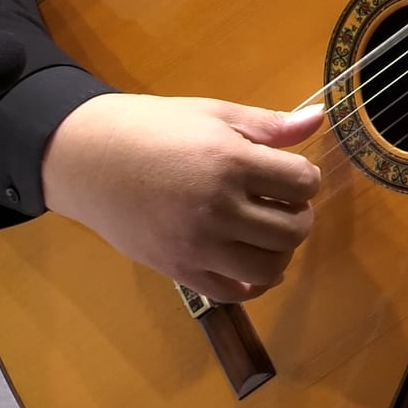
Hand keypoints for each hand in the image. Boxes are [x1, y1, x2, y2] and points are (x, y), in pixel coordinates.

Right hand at [41, 93, 323, 302]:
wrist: (87, 157)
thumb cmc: (152, 127)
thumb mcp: (213, 114)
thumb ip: (270, 124)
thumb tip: (320, 118)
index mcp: (230, 162)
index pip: (302, 183)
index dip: (304, 177)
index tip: (288, 173)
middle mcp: (217, 208)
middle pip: (294, 230)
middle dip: (298, 214)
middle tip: (280, 202)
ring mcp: (197, 245)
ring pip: (270, 268)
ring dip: (280, 251)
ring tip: (265, 230)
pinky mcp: (179, 270)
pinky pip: (235, 293)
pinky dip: (253, 282)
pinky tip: (249, 259)